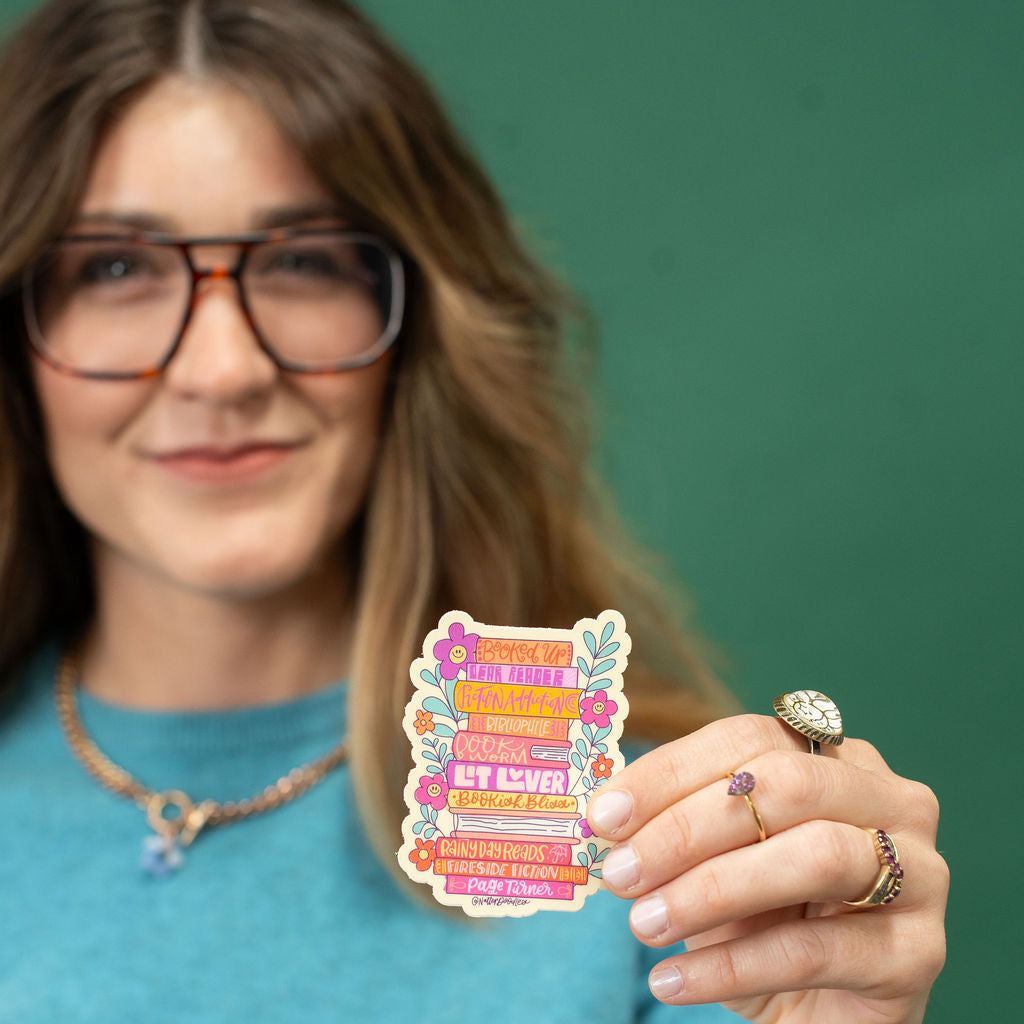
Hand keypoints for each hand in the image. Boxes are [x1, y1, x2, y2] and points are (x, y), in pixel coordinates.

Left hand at [586, 713, 947, 1022]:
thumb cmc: (759, 916)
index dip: (670, 772)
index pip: (747, 739)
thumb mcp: (711, 861)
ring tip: (643, 924)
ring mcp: (920, 871)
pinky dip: (733, 966)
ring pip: (816, 856)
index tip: (603, 815)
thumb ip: (671, 826)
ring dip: (711, 890)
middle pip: (786, 785)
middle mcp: (889, 797)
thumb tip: (604, 814)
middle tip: (619, 873)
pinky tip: (673, 982)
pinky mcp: (921, 951)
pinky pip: (817, 950)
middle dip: (687, 828)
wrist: (819, 1010)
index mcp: (832, 756)